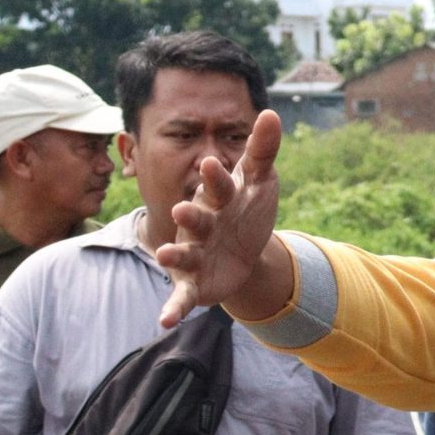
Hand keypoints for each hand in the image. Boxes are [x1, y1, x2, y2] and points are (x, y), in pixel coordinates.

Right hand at [153, 109, 284, 327]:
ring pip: (181, 253)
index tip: (213, 164)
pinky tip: (164, 321)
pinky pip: (181, 297)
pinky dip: (173, 308)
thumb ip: (262, 151)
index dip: (214, 176)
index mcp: (217, 198)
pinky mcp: (193, 283)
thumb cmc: (246, 210)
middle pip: (196, 217)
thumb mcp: (259, 182)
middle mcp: (200, 224)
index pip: (218, 185)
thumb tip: (271, 113)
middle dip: (191, 213)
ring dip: (173, 254)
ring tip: (165, 255)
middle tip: (183, 207)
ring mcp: (193, 253)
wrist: (244, 253)